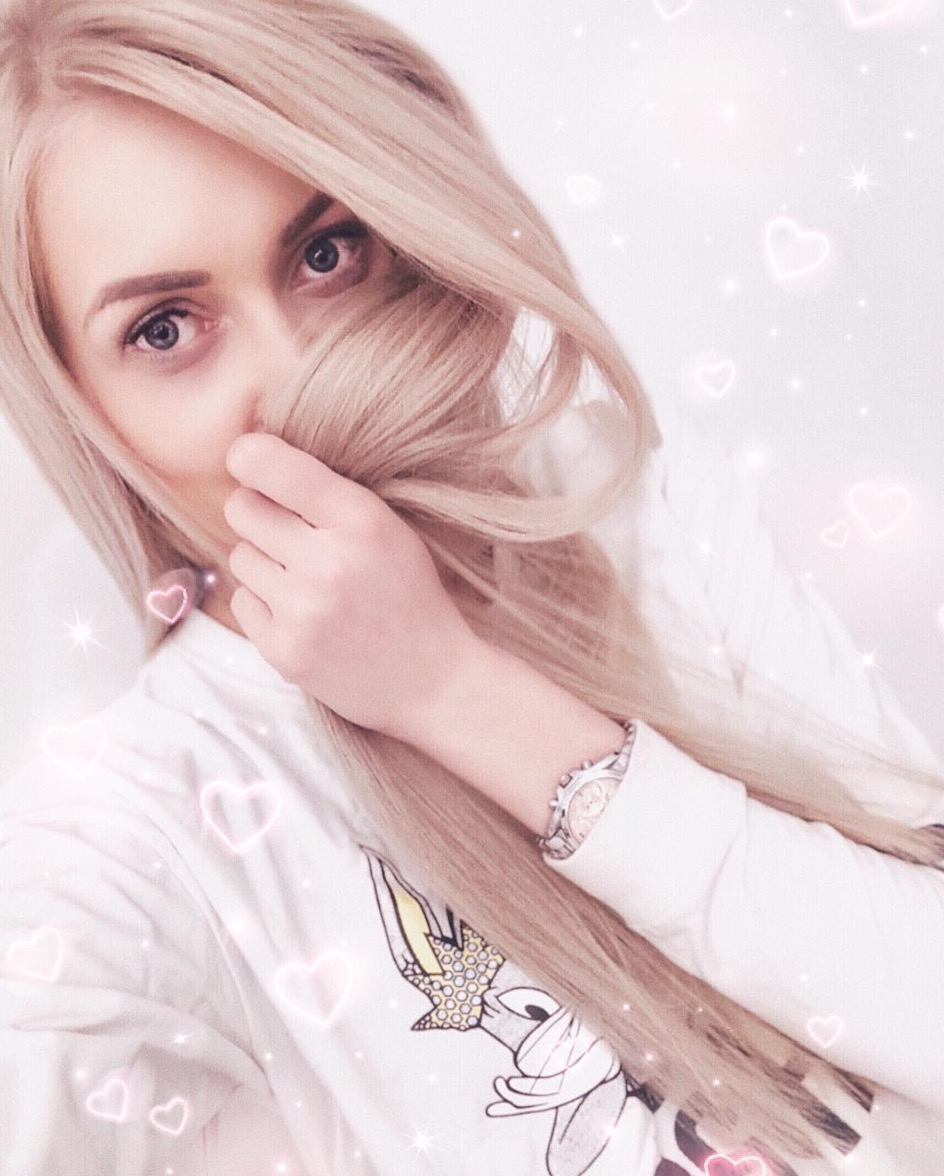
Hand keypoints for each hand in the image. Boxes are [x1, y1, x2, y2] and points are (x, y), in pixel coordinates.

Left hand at [222, 432, 481, 736]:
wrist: (434, 681)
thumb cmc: (410, 595)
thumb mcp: (392, 529)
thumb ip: (331, 495)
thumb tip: (251, 460)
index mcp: (362, 521)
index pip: (271, 466)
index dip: (249, 458)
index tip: (247, 462)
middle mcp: (328, 562)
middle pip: (242, 508)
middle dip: (258, 512)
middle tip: (289, 532)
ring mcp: (303, 610)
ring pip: (240, 556)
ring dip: (264, 562)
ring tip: (306, 581)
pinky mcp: (284, 650)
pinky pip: (241, 601)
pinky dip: (265, 604)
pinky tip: (303, 614)